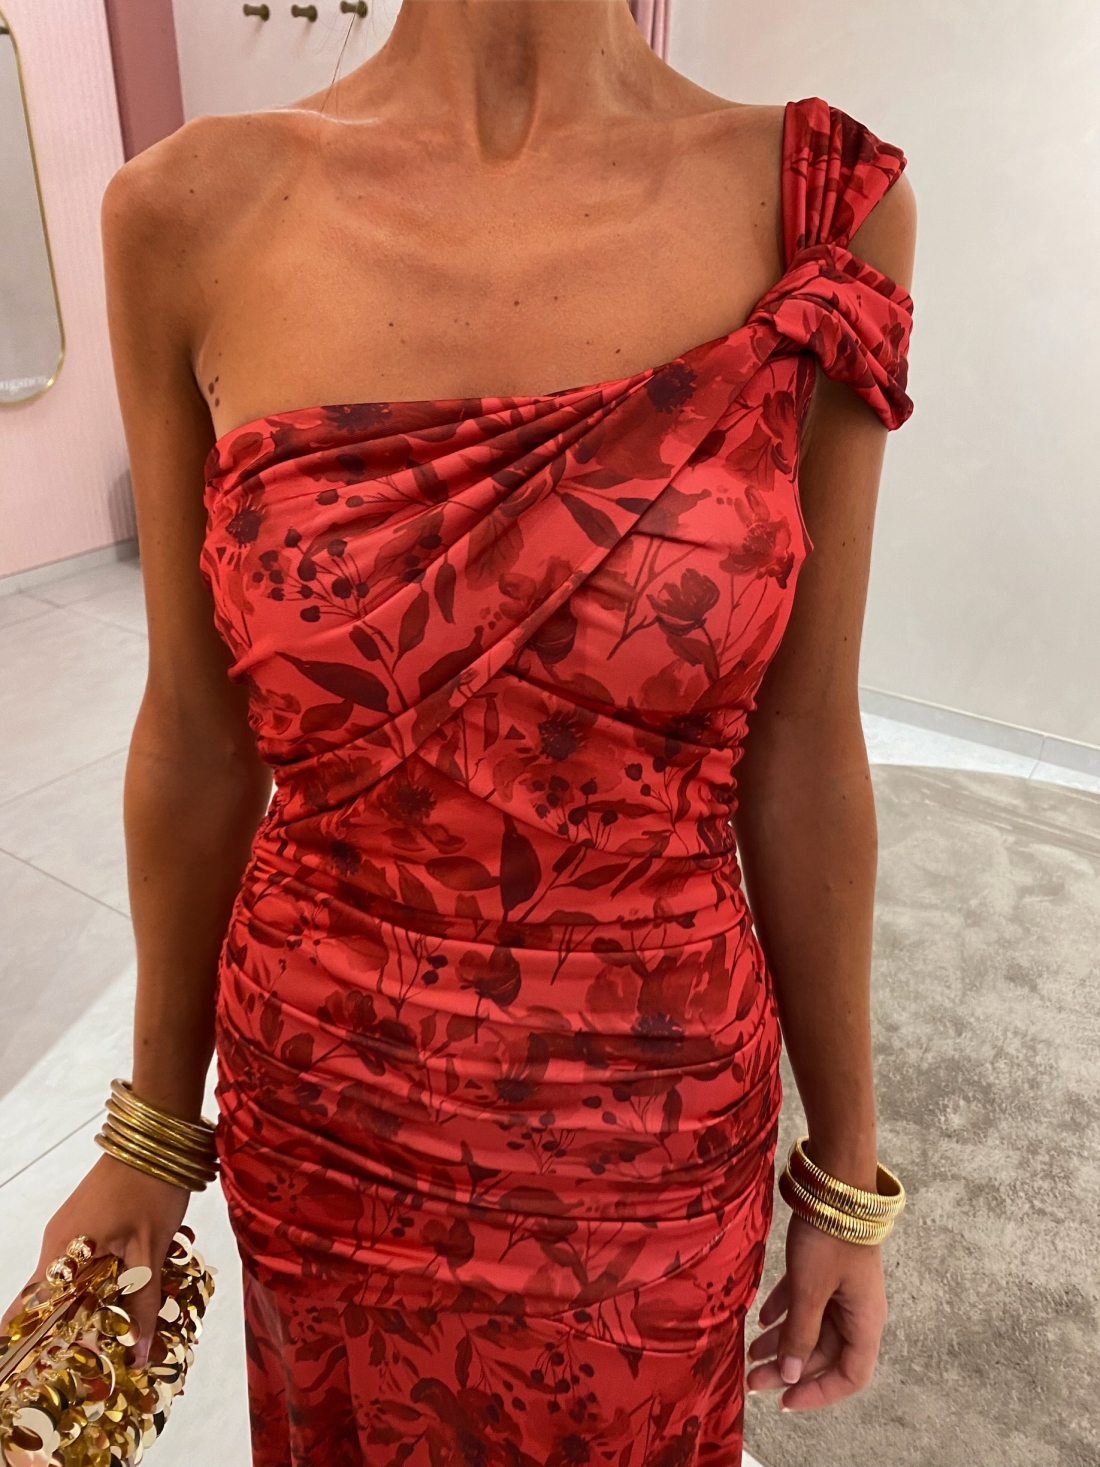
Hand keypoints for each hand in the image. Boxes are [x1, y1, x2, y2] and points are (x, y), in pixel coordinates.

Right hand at [1, 1153, 188, 1364]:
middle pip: (49, 1300)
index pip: (29, 1310)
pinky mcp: (88, 1220)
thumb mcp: (151, 1249)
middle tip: (89, 1363)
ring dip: (86, 1308)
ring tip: (111, 1336)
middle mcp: (56, 1243)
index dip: (27, 1344)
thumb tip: (137, 1354)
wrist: (159, 1134)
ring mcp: (71, 1229)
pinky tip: (125, 1294)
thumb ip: (142, 1302)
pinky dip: (98, 1282)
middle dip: (66, 1333)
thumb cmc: (151, 1188)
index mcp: (61, 1253)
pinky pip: (84, 1261)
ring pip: (69, 1281)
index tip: (27, 1373)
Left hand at [746, 1212, 887, 1409]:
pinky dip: (784, 1311)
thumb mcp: (811, 1290)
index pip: (849, 1376)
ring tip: (749, 1354)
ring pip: (811, 1327)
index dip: (817, 1393)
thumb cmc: (828, 1238)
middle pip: (823, 1353)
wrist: (834, 1184)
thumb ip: (800, 1333)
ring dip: (782, 1341)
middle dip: (788, 1368)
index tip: (785, 1400)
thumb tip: (791, 1375)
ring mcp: (842, 1289)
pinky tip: (760, 1318)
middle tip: (752, 1379)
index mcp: (864, 1322)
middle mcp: (856, 1311)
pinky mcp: (826, 1269)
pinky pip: (805, 1301)